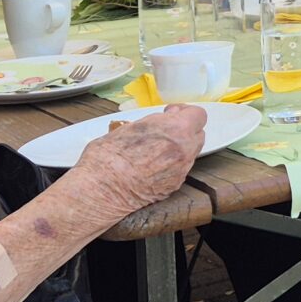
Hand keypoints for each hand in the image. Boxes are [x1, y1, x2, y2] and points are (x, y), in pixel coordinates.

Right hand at [65, 104, 205, 220]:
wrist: (101, 189)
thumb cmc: (109, 154)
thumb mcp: (132, 126)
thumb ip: (157, 121)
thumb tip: (168, 117)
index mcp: (176, 130)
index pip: (198, 115)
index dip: (185, 113)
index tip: (172, 114)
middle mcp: (184, 150)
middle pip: (198, 134)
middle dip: (185, 130)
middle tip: (165, 132)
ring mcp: (181, 170)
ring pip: (191, 153)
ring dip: (180, 148)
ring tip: (156, 151)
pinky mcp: (175, 186)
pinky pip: (181, 170)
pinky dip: (172, 165)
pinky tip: (153, 167)